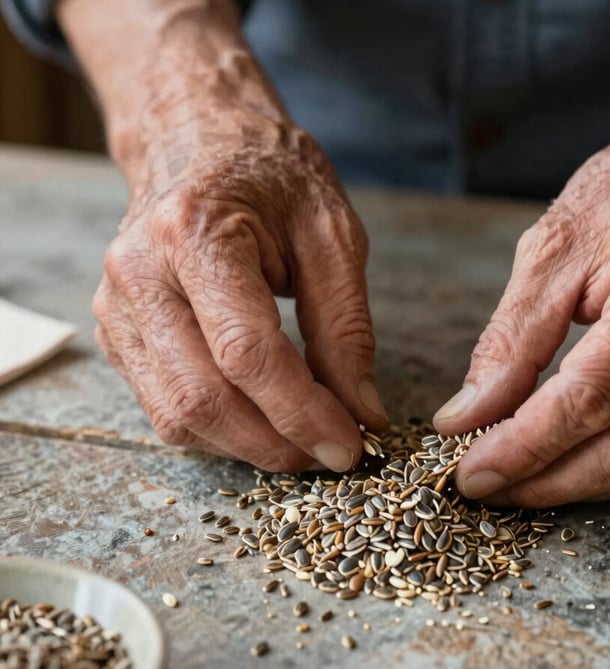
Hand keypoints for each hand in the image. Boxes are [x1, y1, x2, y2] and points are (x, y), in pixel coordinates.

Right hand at [93, 116, 387, 470]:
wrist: (198, 145)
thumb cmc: (271, 180)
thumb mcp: (332, 237)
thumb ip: (347, 328)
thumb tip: (363, 413)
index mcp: (196, 234)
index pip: (246, 352)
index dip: (301, 412)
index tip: (350, 445)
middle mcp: (139, 275)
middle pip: (203, 397)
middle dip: (276, 443)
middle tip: (330, 453)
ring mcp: (116, 308)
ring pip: (177, 415)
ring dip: (247, 445)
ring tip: (301, 440)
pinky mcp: (116, 333)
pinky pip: (163, 407)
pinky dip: (219, 429)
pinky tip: (261, 420)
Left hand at [434, 120, 609, 505]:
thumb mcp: (550, 250)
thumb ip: (509, 341)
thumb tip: (465, 418)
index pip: (588, 400)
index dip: (522, 448)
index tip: (469, 472)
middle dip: (544, 481)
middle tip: (482, 486)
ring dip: (573, 484)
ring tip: (512, 478)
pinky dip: (606, 464)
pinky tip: (561, 458)